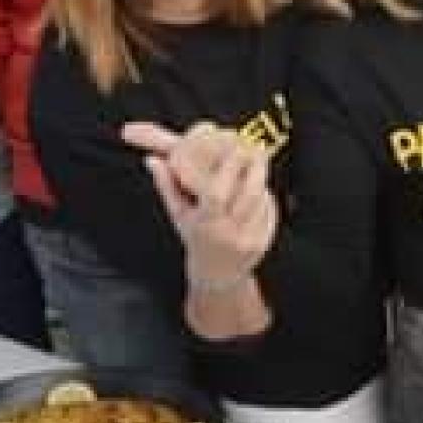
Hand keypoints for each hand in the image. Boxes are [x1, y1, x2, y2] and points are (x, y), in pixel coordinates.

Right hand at [133, 124, 276, 289]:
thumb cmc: (195, 239)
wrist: (217, 274)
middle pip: (248, 193)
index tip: (234, 148)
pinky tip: (257, 193)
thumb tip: (152, 161)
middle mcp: (228, 233)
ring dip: (260, 180)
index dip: (228, 169)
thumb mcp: (179, 214)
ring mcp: (249, 239)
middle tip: (253, 149)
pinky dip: (265, 197)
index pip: (217, 193)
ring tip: (254, 169)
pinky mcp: (264, 240)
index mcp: (205, 224)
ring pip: (262, 199)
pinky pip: (270, 210)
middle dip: (254, 167)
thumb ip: (167, 186)